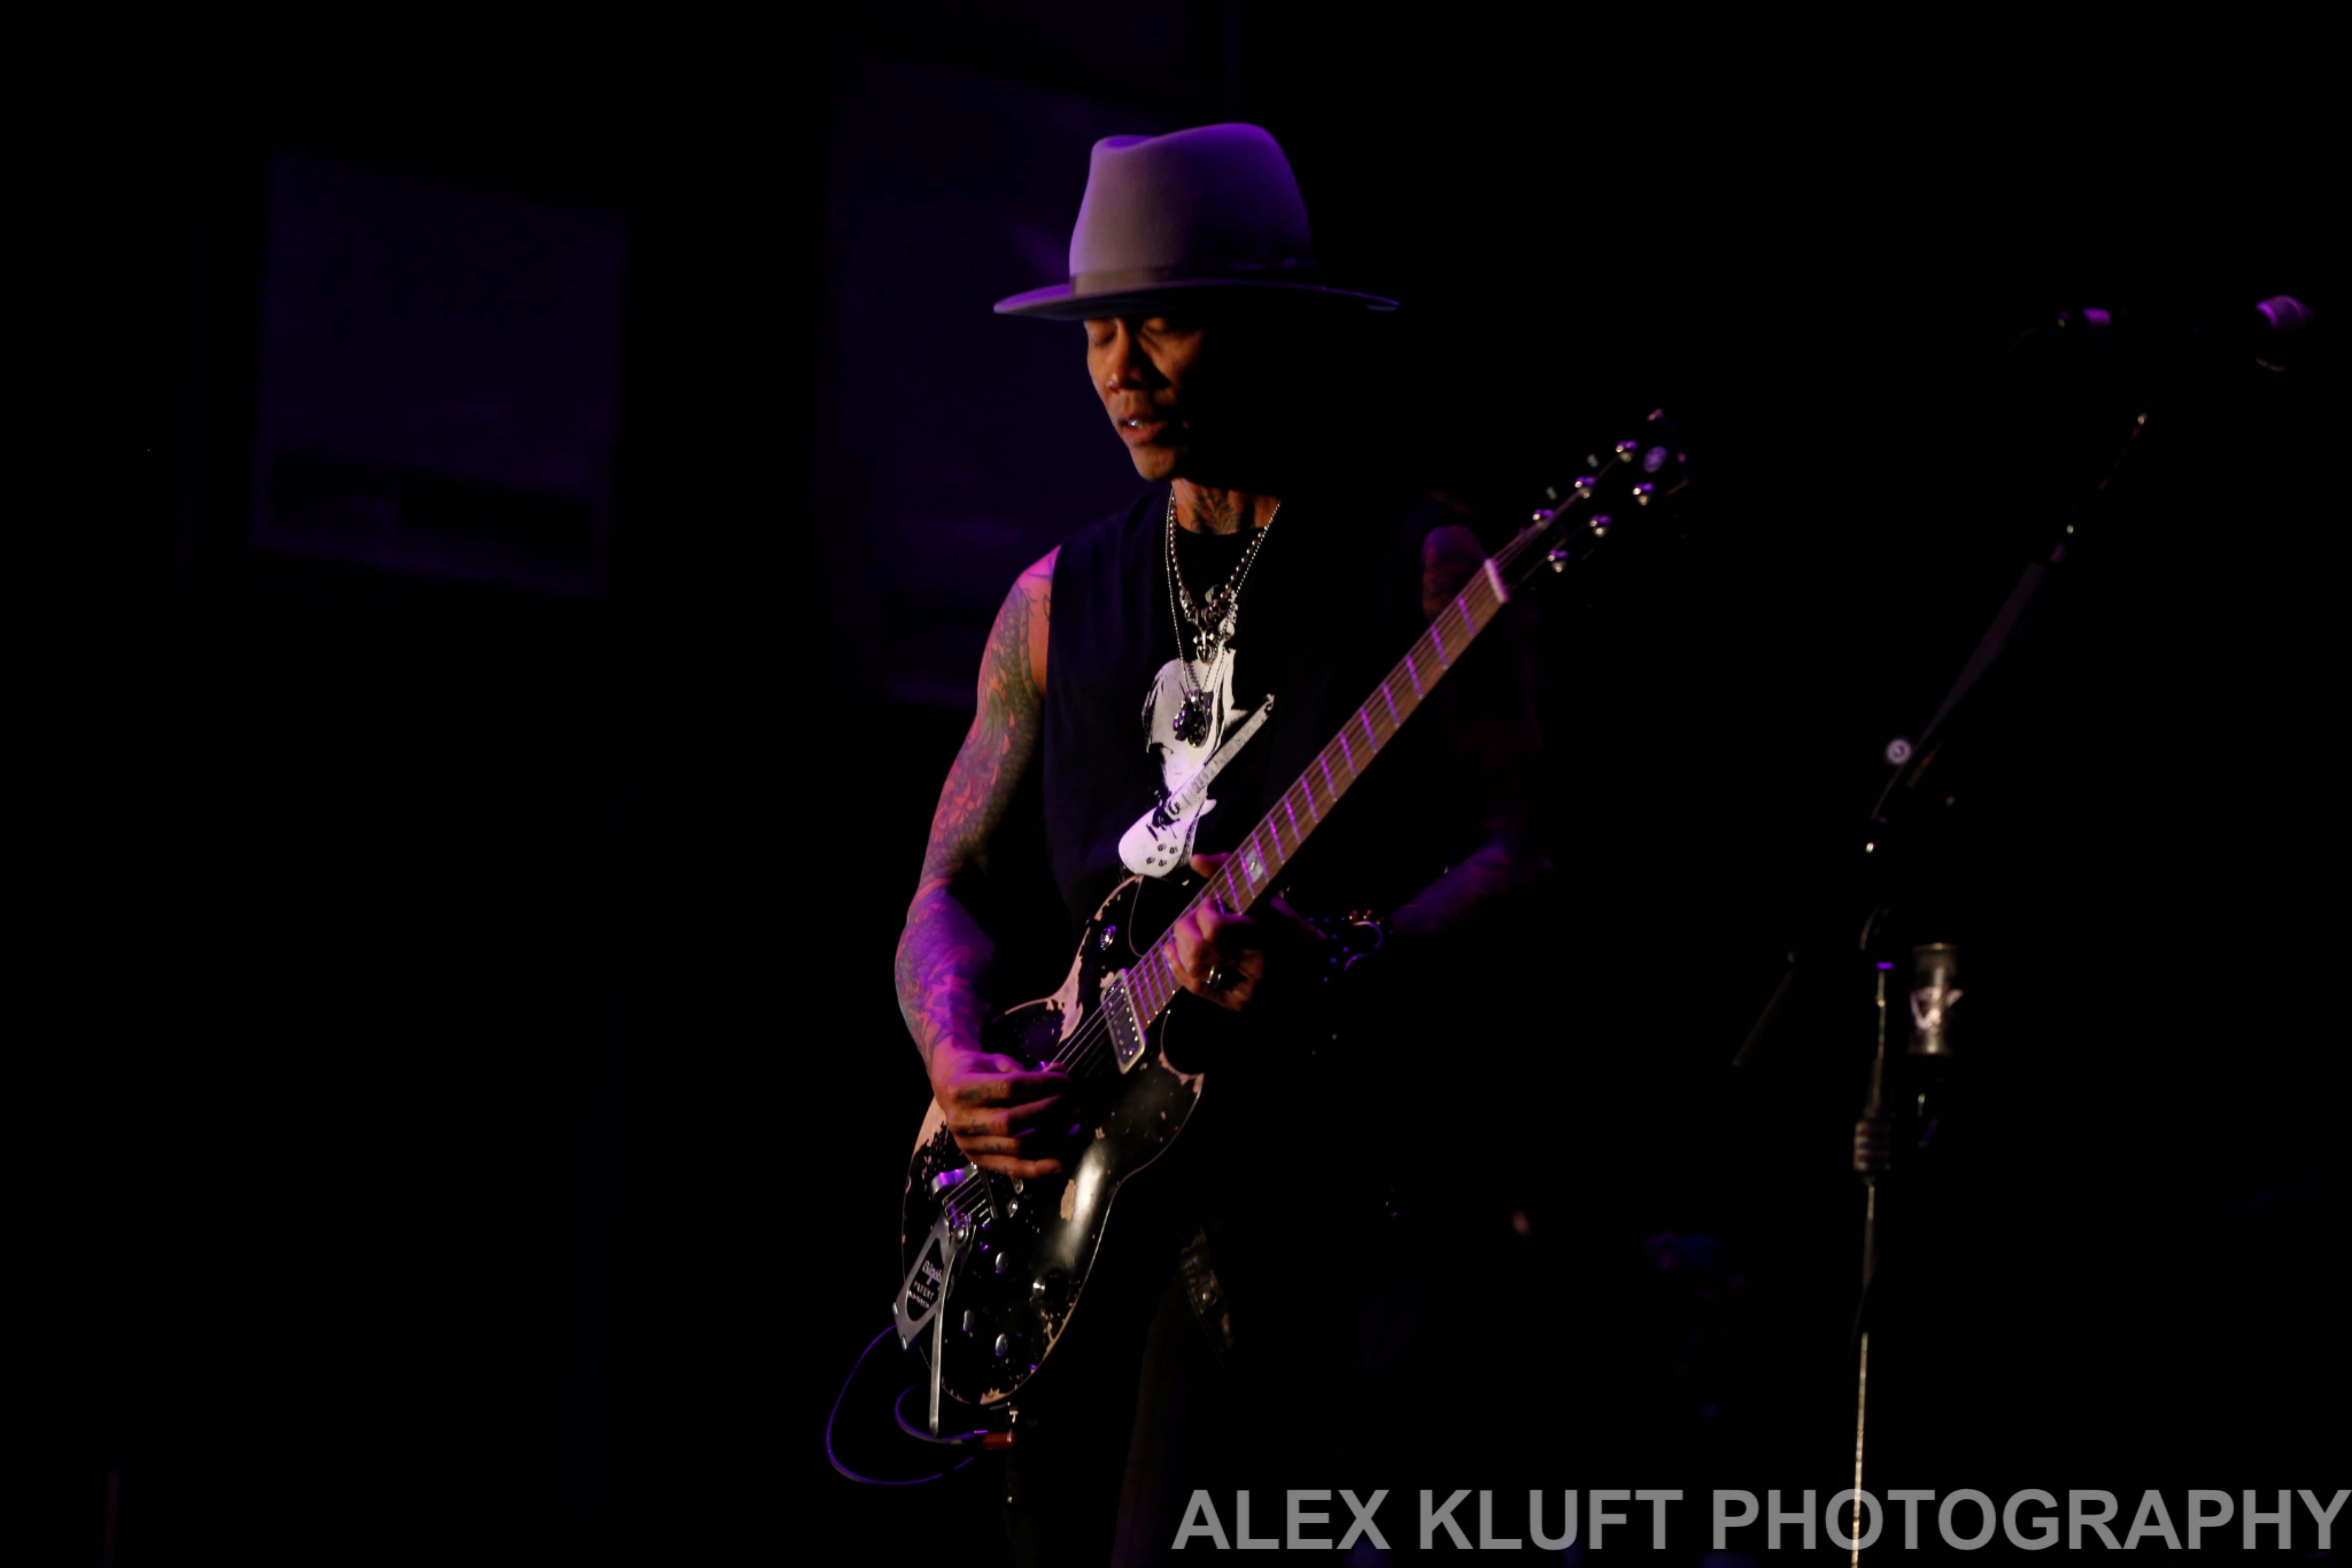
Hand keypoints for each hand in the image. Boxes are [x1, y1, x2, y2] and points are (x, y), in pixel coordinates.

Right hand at [929, 1044, 1075, 1177]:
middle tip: (1072, 1103)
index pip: (1010, 1087)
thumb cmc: (978, 1070)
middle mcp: (960, 1119)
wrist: (948, 1086)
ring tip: (1072, 1124)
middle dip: (1049, 1111)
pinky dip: (1038, 1168)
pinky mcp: (976, 1159)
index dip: (1042, 1084)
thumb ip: (1028, 1071)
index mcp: (962, 1088)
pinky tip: (1060, 1163)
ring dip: (1050, 1136)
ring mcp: (967, 1143)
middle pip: (1013, 1121)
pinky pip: (1011, 1168)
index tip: (1066, 1081)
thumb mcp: (998, 1062)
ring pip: (1016, 1146)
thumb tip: (1060, 1072)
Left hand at [1170, 853, 1326, 1012]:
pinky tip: (1175, 951)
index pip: (1217, 929)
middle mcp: (1257, 967)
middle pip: (1200, 949)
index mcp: (1270, 936)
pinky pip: (1196, 986)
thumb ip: (1234, 872)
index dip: (1205, 912)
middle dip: (1187, 927)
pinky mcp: (1235, 1004)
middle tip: (1197, 917)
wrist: (1318, 977)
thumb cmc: (1293, 932)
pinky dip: (1178, 965)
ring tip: (1190, 932)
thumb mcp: (1272, 898)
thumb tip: (1197, 860)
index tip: (1212, 903)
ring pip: (1195, 967)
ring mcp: (1245, 990)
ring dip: (1182, 944)